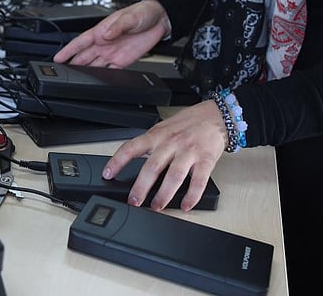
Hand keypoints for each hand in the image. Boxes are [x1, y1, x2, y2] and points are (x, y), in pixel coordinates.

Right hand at [53, 0, 170, 68]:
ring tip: (75, 79)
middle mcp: (104, 43)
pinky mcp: (123, 60)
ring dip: (85, 72)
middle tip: (62, 73)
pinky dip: (103, 77)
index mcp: (102, 31)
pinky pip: (111, 71)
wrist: (159, 20)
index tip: (58, 57)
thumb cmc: (142, 13)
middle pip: (84, 56)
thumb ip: (118, 26)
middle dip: (73, 64)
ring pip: (94, 65)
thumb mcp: (130, 17)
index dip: (68, 50)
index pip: (80, 42)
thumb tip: (105, 35)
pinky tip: (97, 82)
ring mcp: (112, 53)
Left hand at [103, 100, 226, 210]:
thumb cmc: (188, 124)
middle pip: (152, 166)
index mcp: (157, 135)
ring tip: (156, 206)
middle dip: (141, 187)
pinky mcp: (206, 160)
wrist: (215, 116)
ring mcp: (189, 151)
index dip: (117, 161)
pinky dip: (192, 196)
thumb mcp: (164, 128)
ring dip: (164, 194)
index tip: (107, 174)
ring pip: (174, 176)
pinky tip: (186, 205)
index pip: (132, 147)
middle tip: (134, 201)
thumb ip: (150, 144)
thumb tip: (132, 163)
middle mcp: (171, 143)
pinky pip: (198, 181)